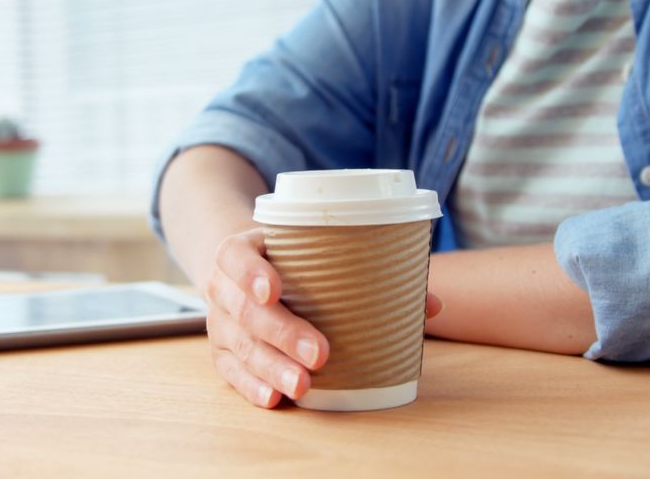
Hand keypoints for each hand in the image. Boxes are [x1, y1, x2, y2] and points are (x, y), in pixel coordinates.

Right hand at [204, 227, 443, 407]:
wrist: (242, 273)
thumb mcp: (309, 251)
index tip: (275, 289)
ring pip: (241, 347)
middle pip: (245, 311)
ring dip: (273, 368)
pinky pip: (231, 373)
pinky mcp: (221, 353)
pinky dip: (252, 387)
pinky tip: (275, 398)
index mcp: (240, 252)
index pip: (235, 257)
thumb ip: (364, 269)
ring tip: (303, 385)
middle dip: (283, 333)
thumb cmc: (288, 261)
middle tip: (320, 353)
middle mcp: (222, 288)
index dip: (250, 273)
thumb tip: (430, 303)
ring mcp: (218, 323)